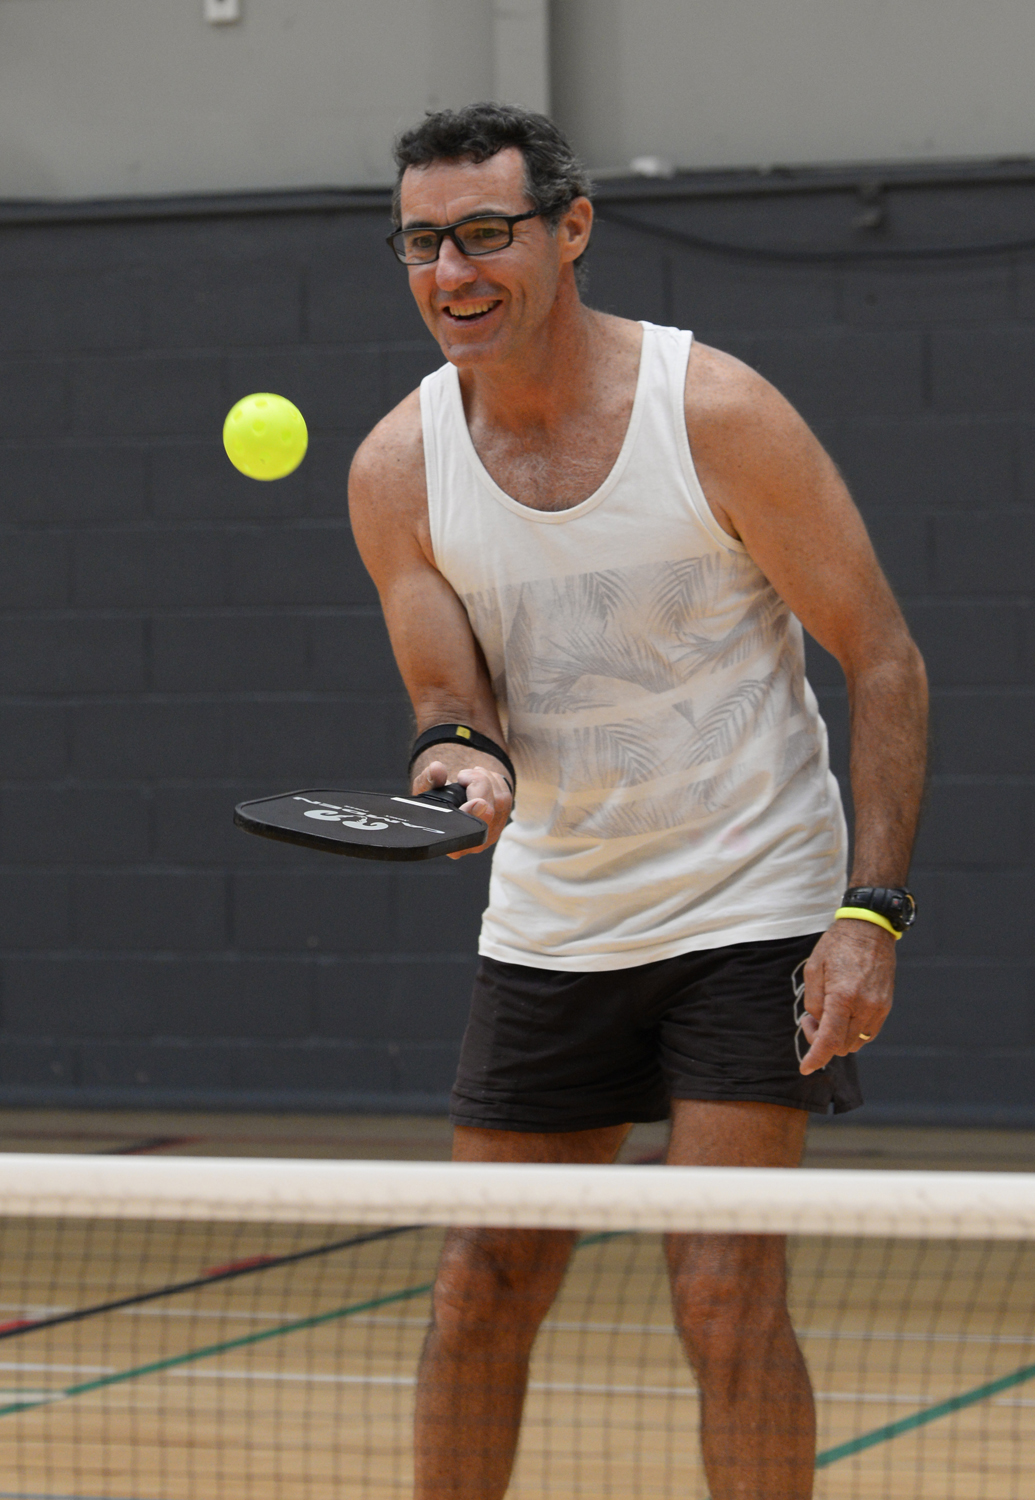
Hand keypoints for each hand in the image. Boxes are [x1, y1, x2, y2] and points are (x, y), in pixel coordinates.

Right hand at [411, 759, 512, 858]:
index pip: (466, 834)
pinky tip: (481, 778)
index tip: (478, 802)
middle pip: (488, 813)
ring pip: (500, 802)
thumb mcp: (424, 791)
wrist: (449, 801)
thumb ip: (427, 780)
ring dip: (486, 780)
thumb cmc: (434, 800)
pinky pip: (507, 798)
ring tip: (470, 774)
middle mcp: (472, 843)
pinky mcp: (501, 822)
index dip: (473, 816)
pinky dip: (496, 782)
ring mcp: (490, 834)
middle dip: (479, 785)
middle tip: (463, 776)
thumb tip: (436, 770)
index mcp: (449, 842)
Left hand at [798, 919, 895, 1074]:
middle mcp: (864, 1007)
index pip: (829, 1040)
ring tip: (827, 1012)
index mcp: (843, 997)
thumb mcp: (813, 970)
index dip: (815, 1058)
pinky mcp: (886, 1006)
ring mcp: (878, 1008)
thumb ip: (814, 1002)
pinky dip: (852, 1032)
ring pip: (855, 1043)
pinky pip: (868, 1033)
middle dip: (821, 1040)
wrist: (869, 929)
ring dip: (838, 1037)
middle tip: (811, 1019)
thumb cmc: (837, 946)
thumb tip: (818, 1024)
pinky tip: (843, 1013)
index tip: (805, 1068)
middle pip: (841, 1046)